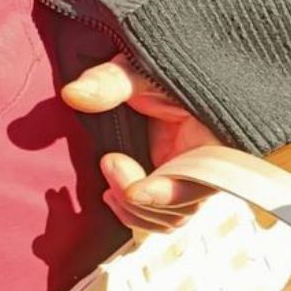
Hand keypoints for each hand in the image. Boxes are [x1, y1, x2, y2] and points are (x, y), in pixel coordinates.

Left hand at [60, 55, 218, 231]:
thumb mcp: (144, 70)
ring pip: (168, 220)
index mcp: (216, 144)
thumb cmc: (167, 72)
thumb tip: (74, 94)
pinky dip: (133, 213)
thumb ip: (113, 81)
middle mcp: (207, 169)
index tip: (129, 188)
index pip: (200, 184)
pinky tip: (111, 192)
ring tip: (108, 181)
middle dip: (138, 198)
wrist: (171, 78)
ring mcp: (189, 182)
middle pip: (180, 210)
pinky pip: (158, 217)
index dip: (164, 194)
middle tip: (109, 161)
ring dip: (133, 210)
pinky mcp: (171, 187)